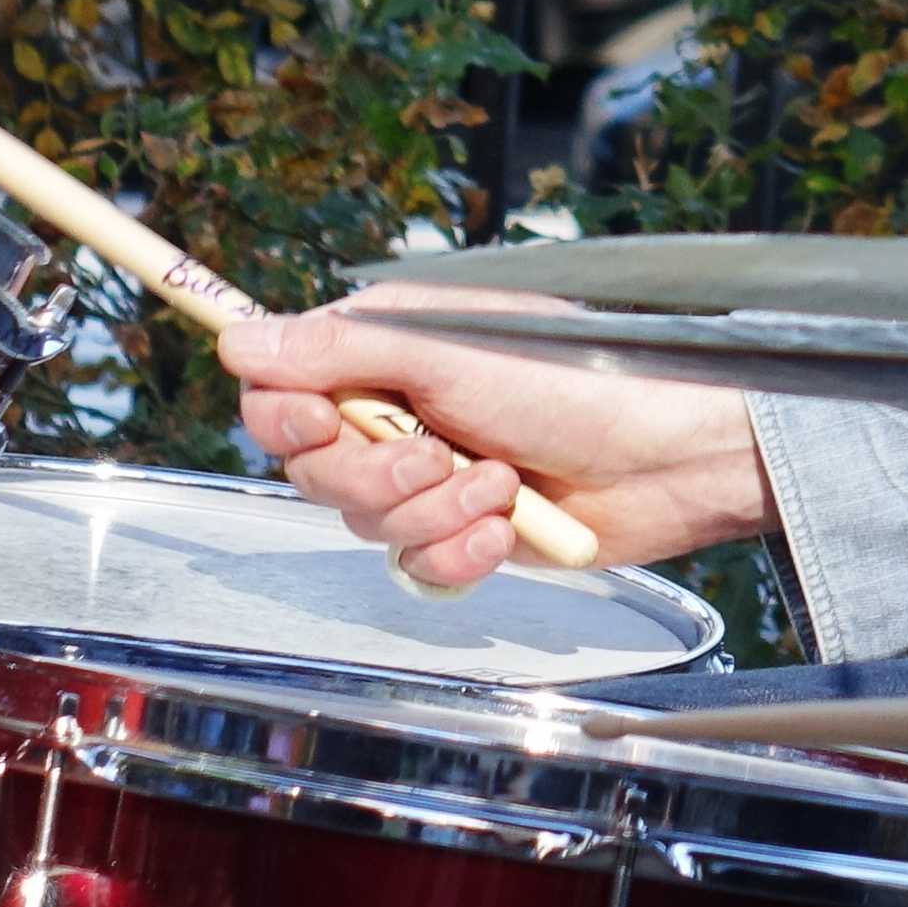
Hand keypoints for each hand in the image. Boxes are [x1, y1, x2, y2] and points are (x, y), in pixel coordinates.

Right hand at [223, 298, 774, 590]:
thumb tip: (235, 340)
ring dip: (431, 513)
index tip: (319, 422)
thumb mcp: (450, 352)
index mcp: (389, 349)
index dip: (287, 415)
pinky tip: (505, 530)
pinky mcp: (468, 532)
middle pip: (313, 466)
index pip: (284, 387)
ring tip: (499, 485)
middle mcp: (403, 410)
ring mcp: (435, 475)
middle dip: (375, 475)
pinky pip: (417, 566)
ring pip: (366, 521)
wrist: (672, 455)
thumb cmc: (578, 381)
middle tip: (439, 456)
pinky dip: (458, 555)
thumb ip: (340, 349)